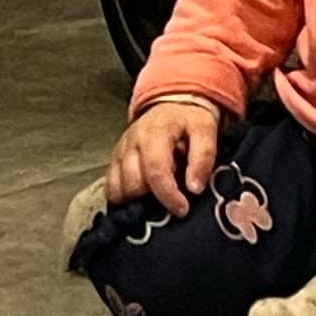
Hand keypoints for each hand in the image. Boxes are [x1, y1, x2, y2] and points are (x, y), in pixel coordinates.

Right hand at [109, 96, 219, 218]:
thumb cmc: (189, 119)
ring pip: (119, 191)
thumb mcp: (205, 129)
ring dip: (137, 200)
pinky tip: (141, 198)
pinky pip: (110, 189)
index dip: (168, 196)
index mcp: (154, 133)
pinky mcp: (113, 161)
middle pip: (134, 185)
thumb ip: (204, 156)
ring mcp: (119, 153)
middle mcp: (131, 143)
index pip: (155, 171)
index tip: (182, 209)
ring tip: (157, 195)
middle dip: (153, 198)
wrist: (172, 106)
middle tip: (171, 197)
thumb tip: (195, 189)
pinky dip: (124, 199)